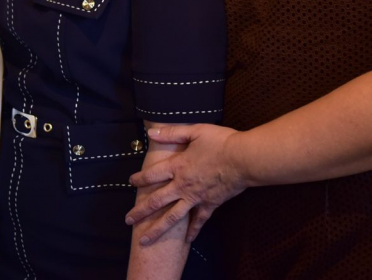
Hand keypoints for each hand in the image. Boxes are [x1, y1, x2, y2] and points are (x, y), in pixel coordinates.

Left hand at [125, 123, 245, 244]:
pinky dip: (193, 231)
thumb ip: (172, 133)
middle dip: (140, 212)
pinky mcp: (210, 204)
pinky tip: (187, 240)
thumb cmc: (220, 142)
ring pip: (173, 218)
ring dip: (157, 229)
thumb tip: (151, 132)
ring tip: (145, 240)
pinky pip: (199, 220)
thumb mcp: (195, 131)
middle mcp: (183, 185)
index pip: (153, 175)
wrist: (244, 159)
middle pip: (157, 201)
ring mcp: (196, 197)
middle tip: (127, 220)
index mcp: (177, 167)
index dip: (139, 179)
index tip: (130, 182)